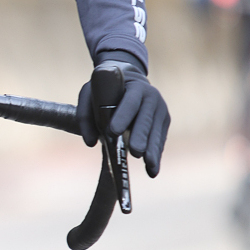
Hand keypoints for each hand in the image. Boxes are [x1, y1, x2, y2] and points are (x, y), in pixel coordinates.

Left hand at [76, 61, 169, 176]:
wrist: (130, 79)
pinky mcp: (164, 122)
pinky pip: (160, 141)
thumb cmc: (106, 89)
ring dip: (152, 151)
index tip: (113, 131)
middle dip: (140, 137)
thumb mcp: (90, 92)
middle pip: (145, 120)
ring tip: (150, 167)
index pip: (130, 102)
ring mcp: (160, 110)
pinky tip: (152, 170)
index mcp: (135, 87)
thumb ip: (85, 114)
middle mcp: (152, 97)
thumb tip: (90, 142)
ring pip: (155, 133)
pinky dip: (156, 155)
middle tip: (135, 152)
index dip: (122, 116)